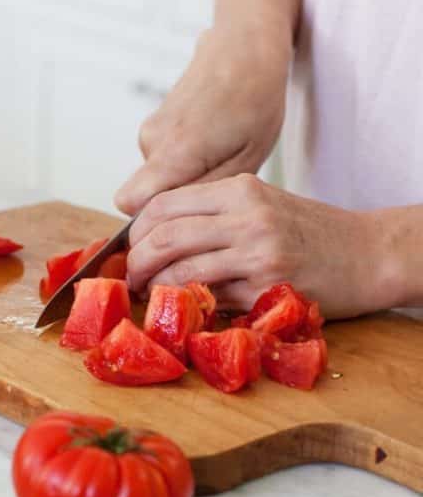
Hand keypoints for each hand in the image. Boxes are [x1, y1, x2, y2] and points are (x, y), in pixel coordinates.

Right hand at [115, 26, 290, 215]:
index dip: (149, 218)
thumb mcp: (246, 159)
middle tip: (215, 182)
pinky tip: (212, 138)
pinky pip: (162, 156)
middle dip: (175, 197)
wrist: (246, 47)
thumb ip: (205, 193)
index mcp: (173, 153)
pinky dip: (183, 157)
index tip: (179, 219)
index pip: (130, 204)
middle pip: (145, 193)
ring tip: (221, 152)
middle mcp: (152, 141)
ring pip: (156, 175)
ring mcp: (151, 129)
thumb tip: (177, 219)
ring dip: (184, 174)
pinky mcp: (155, 121)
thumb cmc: (255, 100)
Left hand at [125, 174, 382, 318]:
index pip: (162, 205)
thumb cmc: (309, 231)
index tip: (126, 251)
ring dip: (156, 289)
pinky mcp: (268, 288)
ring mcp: (258, 253)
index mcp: (237, 188)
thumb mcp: (259, 203)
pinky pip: (213, 300)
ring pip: (182, 271)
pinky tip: (185, 309)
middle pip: (164, 237)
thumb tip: (151, 237)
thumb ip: (211, 214)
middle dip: (135, 263)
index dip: (134, 233)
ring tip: (149, 297)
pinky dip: (191, 306)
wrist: (370, 252)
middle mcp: (246, 215)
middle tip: (129, 280)